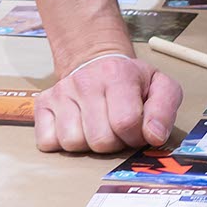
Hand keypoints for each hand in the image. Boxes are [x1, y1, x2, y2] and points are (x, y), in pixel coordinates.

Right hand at [32, 52, 182, 154]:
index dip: (135, 137)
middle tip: (116, 130)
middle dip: (113, 143)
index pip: (126, 123)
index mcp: (118, 75)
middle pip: (99, 139)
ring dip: (88, 145)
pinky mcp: (42, 103)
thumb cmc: (130, 81)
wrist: (95, 61)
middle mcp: (85, 81)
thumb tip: (154, 137)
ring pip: (72, 143)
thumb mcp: (160, 87)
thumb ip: (164, 111)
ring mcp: (61, 92)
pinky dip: (61, 143)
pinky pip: (47, 142)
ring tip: (97, 128)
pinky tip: (76, 128)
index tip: (136, 131)